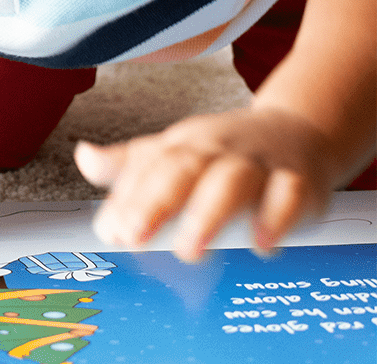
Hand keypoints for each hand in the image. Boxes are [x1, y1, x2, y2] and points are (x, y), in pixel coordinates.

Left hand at [75, 105, 335, 261]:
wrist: (296, 132)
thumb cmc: (223, 152)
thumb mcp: (172, 152)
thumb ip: (127, 166)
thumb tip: (83, 158)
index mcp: (181, 145)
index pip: (147, 168)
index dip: (126, 200)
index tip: (109, 232)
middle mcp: (216, 150)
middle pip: (182, 169)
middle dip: (155, 203)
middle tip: (134, 238)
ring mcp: (257, 164)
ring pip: (231, 181)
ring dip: (208, 214)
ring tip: (189, 249)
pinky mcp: (298, 182)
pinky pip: (289, 195)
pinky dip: (276, 218)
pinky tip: (260, 243)